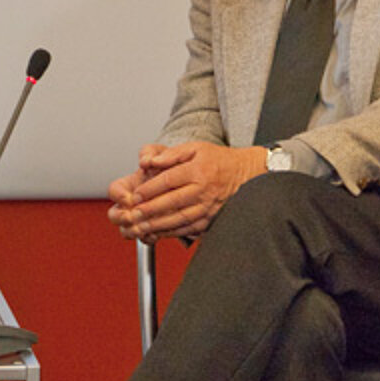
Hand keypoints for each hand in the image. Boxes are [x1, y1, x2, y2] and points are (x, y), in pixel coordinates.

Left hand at [106, 141, 266, 241]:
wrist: (246, 173)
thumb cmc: (219, 160)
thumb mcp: (195, 148)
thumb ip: (171, 154)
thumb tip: (150, 161)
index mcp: (198, 171)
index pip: (169, 180)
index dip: (150, 189)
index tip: (135, 195)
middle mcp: (204, 190)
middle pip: (172, 201)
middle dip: (150, 209)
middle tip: (133, 213)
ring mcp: (209, 207)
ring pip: (180, 218)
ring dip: (159, 224)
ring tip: (141, 226)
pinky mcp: (211, 219)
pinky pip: (189, 228)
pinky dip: (172, 232)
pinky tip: (158, 232)